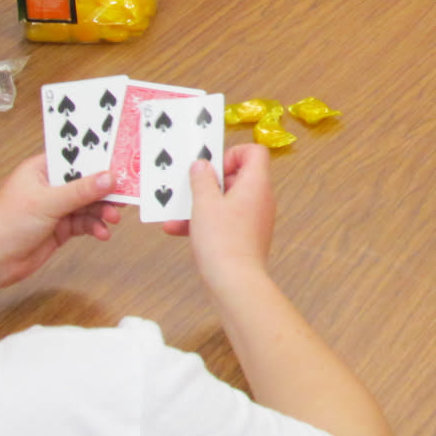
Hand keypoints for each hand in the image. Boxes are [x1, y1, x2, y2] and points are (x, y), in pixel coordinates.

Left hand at [0, 157, 120, 322]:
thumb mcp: (47, 202)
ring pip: (88, 204)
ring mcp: (55, 207)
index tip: (121, 161)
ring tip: (113, 218)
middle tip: (125, 193)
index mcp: (40, 169)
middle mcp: (49, 186)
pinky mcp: (60, 228)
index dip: (97, 159)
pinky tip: (101, 233)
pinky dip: (95, 227)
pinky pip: (85, 223)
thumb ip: (80, 190)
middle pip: (86, 181)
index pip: (75, 157)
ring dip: (102, 210)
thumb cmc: (6, 225)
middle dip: (105, 189)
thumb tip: (109, 177)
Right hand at [168, 144, 275, 295]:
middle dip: (209, 182)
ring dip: (200, 204)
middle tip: (190, 188)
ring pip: (226, 201)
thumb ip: (201, 179)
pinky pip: (225, 220)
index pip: (254, 152)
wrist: (234, 283)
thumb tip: (202, 165)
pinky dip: (205, 222)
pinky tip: (178, 230)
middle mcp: (260, 199)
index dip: (232, 154)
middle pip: (237, 176)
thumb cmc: (222, 240)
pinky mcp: (245, 237)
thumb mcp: (204, 203)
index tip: (212, 168)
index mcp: (256, 183)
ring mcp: (254, 219)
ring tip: (176, 212)